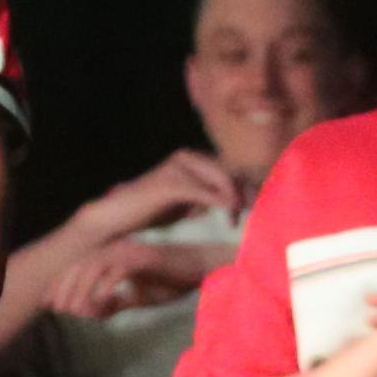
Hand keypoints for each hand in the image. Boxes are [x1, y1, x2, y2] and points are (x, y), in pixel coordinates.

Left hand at [50, 238, 210, 320]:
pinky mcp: (144, 257)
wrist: (202, 270)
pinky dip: (106, 289)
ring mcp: (130, 251)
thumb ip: (119, 301)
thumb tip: (100, 312)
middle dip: (65, 289)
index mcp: (113, 255)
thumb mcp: (140, 296)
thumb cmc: (172, 280)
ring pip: (94, 267)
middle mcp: (117, 249)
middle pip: (79, 266)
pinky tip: (103, 306)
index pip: (77, 267)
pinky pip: (118, 272)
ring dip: (83, 291)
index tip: (53, 306)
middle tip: (61, 312)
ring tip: (79, 312)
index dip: (61, 286)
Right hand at [62, 151, 241, 242]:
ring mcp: (179, 167)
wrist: (118, 217)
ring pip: (222, 178)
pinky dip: (222, 204)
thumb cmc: (151, 211)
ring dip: (236, 199)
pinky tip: (229, 217)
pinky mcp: (173, 183)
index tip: (258, 206)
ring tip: (237, 219)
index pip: (228, 168)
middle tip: (257, 213)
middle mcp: (187, 157)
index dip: (246, 186)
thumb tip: (238, 204)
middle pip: (229, 171)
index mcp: (192, 158)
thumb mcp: (186, 203)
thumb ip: (208, 198)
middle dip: (246, 192)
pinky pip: (206, 192)